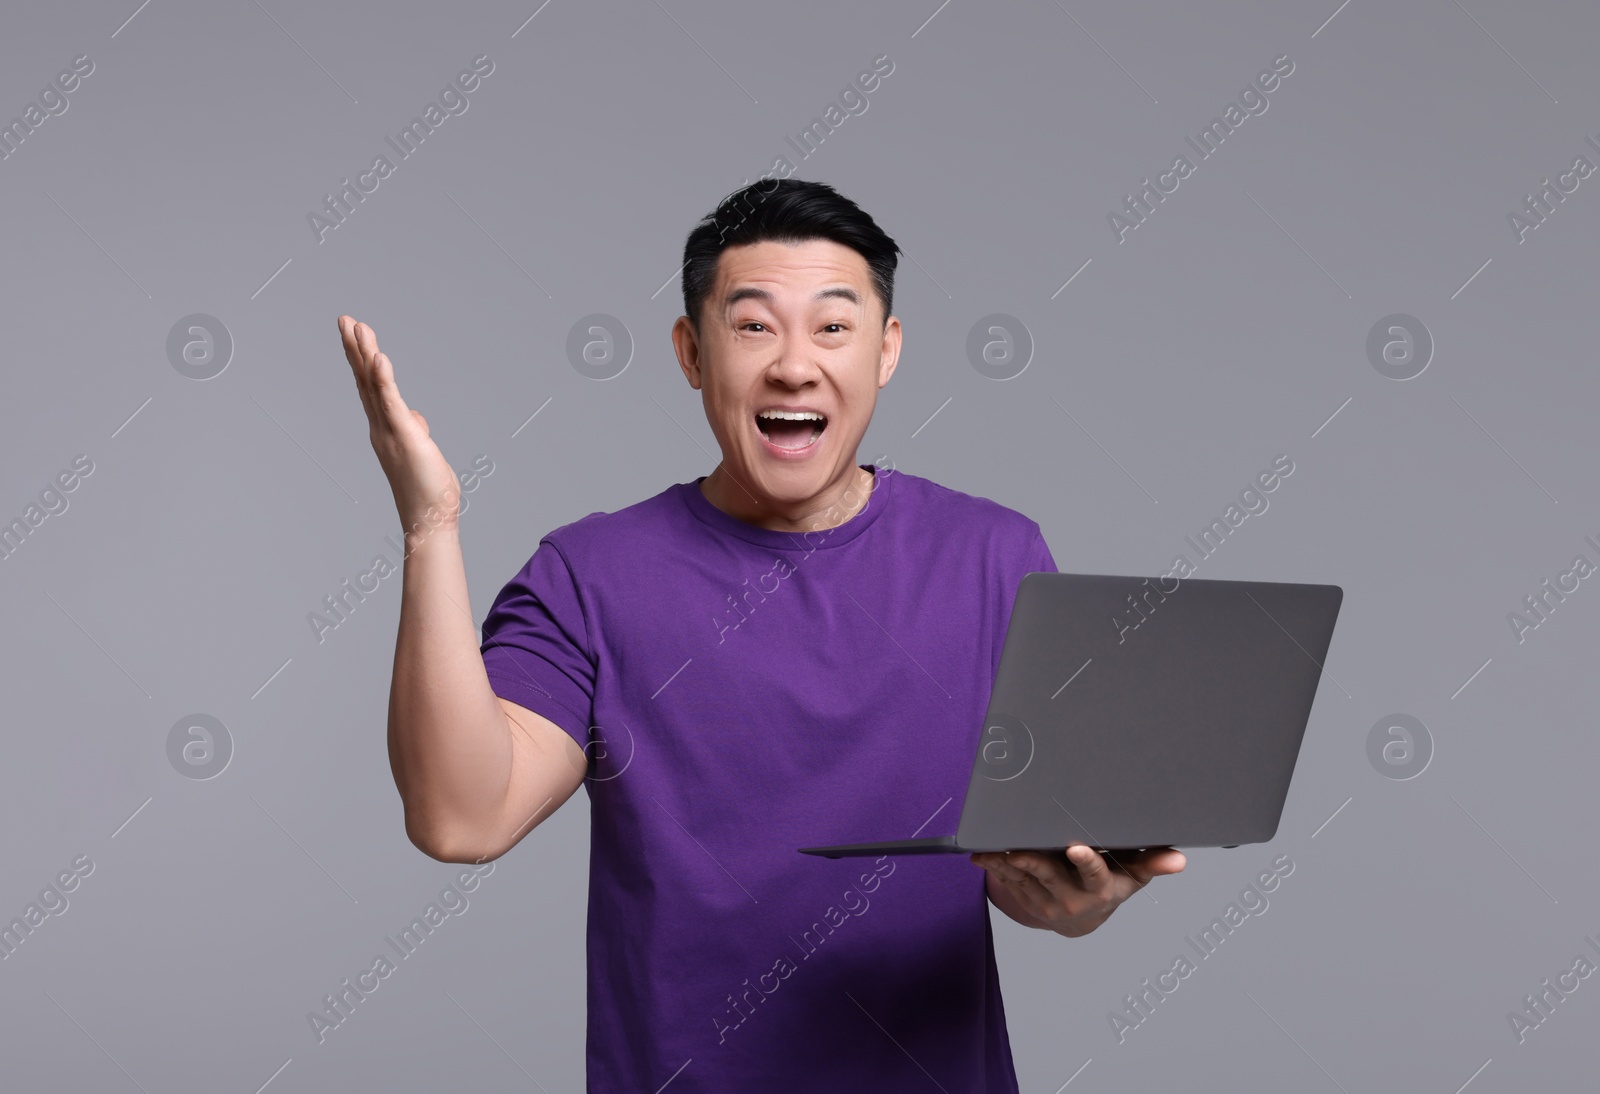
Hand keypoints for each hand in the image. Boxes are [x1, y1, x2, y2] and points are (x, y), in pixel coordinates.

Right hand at [338, 315, 460, 533]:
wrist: (428, 519)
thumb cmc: (427, 489)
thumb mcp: (421, 451)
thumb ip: (413, 429)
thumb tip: (415, 417)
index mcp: (385, 428)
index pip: (370, 387)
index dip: (361, 359)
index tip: (354, 334)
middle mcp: (380, 427)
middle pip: (364, 380)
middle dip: (354, 348)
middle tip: (344, 319)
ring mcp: (389, 431)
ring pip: (373, 386)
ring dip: (364, 354)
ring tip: (356, 326)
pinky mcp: (404, 436)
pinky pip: (392, 402)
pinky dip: (384, 379)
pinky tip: (379, 357)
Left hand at [970, 844, 1185, 937]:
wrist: (1084, 917)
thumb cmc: (1112, 885)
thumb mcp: (1134, 877)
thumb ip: (1153, 864)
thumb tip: (1179, 860)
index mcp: (1099, 889)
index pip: (1094, 875)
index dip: (1086, 862)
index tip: (1077, 848)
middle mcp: (1072, 898)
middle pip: (1050, 876)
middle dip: (1034, 862)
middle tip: (1020, 849)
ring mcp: (1046, 901)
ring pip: (1024, 879)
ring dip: (1007, 864)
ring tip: (993, 847)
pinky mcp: (1027, 899)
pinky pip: (1009, 882)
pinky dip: (995, 867)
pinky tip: (982, 855)